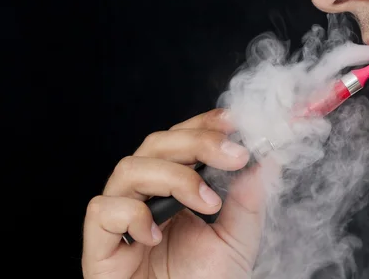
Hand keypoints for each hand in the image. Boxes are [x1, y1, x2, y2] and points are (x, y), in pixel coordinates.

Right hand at [82, 109, 272, 278]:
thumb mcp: (237, 240)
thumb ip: (249, 201)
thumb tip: (268, 160)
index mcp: (174, 189)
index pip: (180, 140)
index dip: (202, 125)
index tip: (233, 121)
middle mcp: (144, 196)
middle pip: (155, 144)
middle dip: (196, 142)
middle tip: (234, 155)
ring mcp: (120, 219)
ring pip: (129, 168)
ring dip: (174, 177)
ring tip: (207, 203)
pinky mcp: (100, 246)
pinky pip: (103, 210)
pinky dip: (133, 214)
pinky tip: (158, 235)